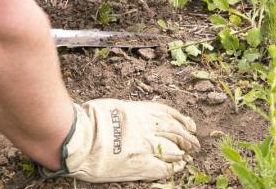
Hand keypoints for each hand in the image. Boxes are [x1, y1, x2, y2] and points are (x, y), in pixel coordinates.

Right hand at [44, 100, 200, 182]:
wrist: (80, 138)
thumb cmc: (92, 120)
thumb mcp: (117, 107)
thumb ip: (133, 112)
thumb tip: (138, 114)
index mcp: (145, 112)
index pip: (172, 116)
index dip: (184, 123)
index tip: (190, 126)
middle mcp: (150, 128)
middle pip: (178, 133)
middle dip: (189, 139)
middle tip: (195, 144)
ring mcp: (147, 147)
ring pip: (175, 150)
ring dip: (185, 153)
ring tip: (190, 156)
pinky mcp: (141, 165)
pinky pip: (164, 167)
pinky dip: (173, 167)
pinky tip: (179, 167)